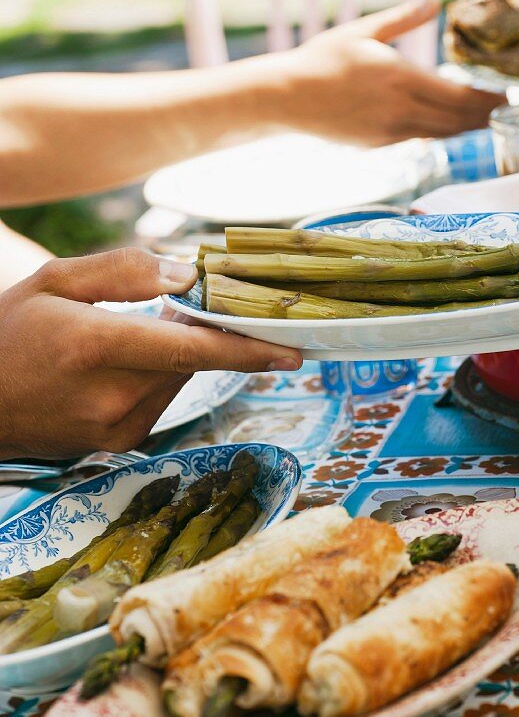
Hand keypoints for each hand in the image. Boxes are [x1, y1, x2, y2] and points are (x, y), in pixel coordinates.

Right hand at [0, 248, 301, 459]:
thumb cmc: (8, 333)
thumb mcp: (54, 282)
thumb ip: (123, 272)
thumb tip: (186, 274)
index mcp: (93, 346)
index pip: (189, 349)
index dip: (246, 349)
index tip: (292, 349)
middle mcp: (110, 396)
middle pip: (191, 362)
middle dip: (208, 333)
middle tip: (201, 303)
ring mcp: (115, 428)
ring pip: (179, 381)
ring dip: (180, 354)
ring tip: (141, 331)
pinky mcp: (118, 444)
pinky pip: (161, 400)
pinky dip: (159, 375)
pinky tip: (126, 362)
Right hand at [279, 0, 503, 144]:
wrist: (287, 97)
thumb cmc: (321, 59)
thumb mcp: (363, 30)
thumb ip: (403, 18)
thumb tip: (434, 0)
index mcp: (401, 78)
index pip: (459, 96)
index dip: (488, 99)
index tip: (507, 94)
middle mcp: (401, 110)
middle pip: (458, 120)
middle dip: (485, 115)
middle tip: (506, 108)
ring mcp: (391, 132)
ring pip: (442, 134)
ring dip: (466, 127)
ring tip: (486, 117)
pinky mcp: (380, 144)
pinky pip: (420, 138)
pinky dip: (440, 131)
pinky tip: (448, 122)